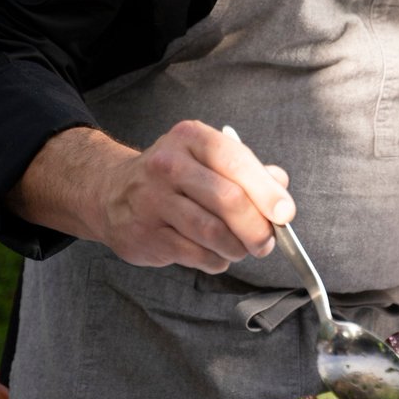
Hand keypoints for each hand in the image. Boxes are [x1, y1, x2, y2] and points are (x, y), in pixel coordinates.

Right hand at [9, 120, 294, 273]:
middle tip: (267, 241)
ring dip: (237, 247)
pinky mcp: (145, 234)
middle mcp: (169, 165)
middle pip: (227, 200)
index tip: (285, 214)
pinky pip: (194, 254)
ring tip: (244, 249)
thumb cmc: (175, 174)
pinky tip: (218, 255)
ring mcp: (153, 200)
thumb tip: (280, 187)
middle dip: (256, 227)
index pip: (236, 161)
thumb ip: (247, 169)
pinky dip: (216, 260)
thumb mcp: (208, 156)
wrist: (112, 192)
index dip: (266, 191)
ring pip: (212, 232)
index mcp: (192, 138)